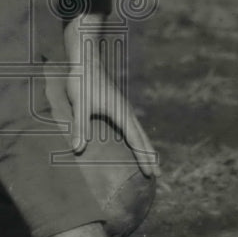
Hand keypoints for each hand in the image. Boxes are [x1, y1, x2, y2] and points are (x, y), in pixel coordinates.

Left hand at [64, 16, 157, 175]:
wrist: (85, 61)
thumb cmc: (82, 82)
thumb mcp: (79, 105)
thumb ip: (80, 127)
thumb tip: (78, 150)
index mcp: (120, 113)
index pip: (135, 140)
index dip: (144, 158)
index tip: (152, 173)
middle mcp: (126, 111)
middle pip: (142, 138)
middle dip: (150, 156)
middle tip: (159, 175)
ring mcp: (123, 108)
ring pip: (139, 131)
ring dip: (145, 147)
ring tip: (152, 161)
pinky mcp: (118, 105)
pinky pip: (132, 126)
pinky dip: (138, 137)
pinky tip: (135, 141)